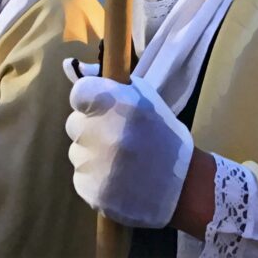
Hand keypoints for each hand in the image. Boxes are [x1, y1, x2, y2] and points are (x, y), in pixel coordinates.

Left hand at [65, 74, 192, 228]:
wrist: (183, 186)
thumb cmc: (163, 136)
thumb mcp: (146, 99)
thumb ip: (112, 84)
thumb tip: (75, 67)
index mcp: (118, 104)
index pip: (79, 93)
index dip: (87, 99)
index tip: (98, 106)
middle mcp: (102, 132)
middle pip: (74, 123)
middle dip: (91, 127)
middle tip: (115, 136)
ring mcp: (94, 164)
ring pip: (77, 151)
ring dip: (92, 153)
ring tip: (120, 161)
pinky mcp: (90, 190)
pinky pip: (80, 176)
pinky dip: (94, 177)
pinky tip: (117, 179)